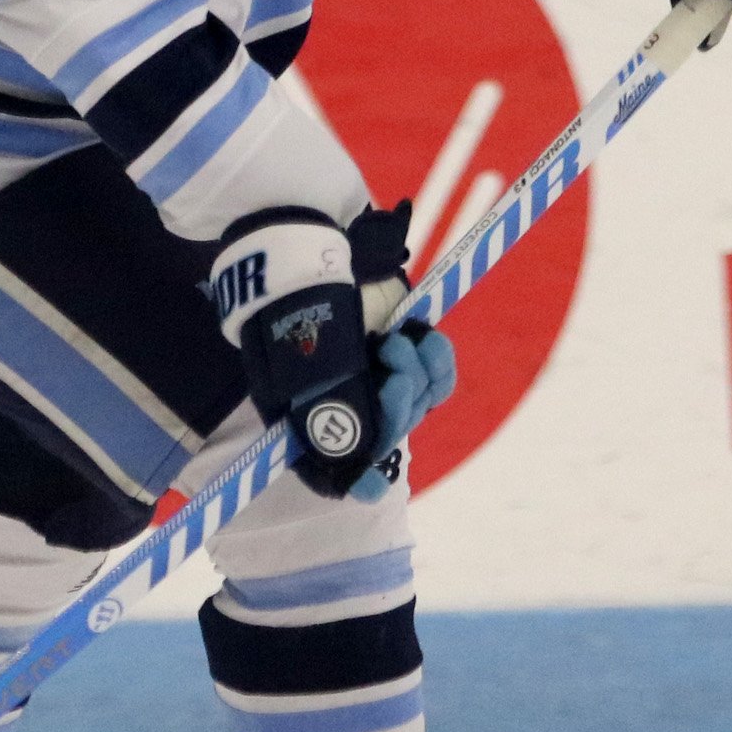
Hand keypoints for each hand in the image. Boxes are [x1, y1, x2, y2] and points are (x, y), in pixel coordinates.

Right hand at [210, 214, 442, 501]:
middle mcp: (345, 407)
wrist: (307, 250)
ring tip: (395, 340)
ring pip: (418, 406)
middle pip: (388, 437)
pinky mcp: (407, 354)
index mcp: (309, 420)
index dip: (357, 482)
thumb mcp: (303, 369)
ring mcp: (378, 380)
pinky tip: (421, 336)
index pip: (336, 473)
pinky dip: (437, 360)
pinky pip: (438, 377)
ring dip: (416, 376)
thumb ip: (334, 419)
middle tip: (388, 365)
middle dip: (398, 406)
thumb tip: (365, 471)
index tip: (372, 481)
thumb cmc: (294, 308)